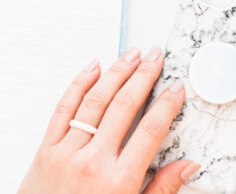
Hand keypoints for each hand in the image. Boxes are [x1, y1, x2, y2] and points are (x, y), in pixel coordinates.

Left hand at [18, 47, 197, 193]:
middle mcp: (93, 162)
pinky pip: (64, 108)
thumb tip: (188, 166)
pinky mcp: (46, 149)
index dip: (166, 105)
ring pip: (95, 101)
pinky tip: (93, 68)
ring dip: (116, 73)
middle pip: (124, 107)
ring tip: (132, 55)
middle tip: (156, 57)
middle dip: (144, 76)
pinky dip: (79, 84)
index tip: (177, 88)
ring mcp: (67, 153)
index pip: (150, 131)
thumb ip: (162, 189)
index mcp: (118, 181)